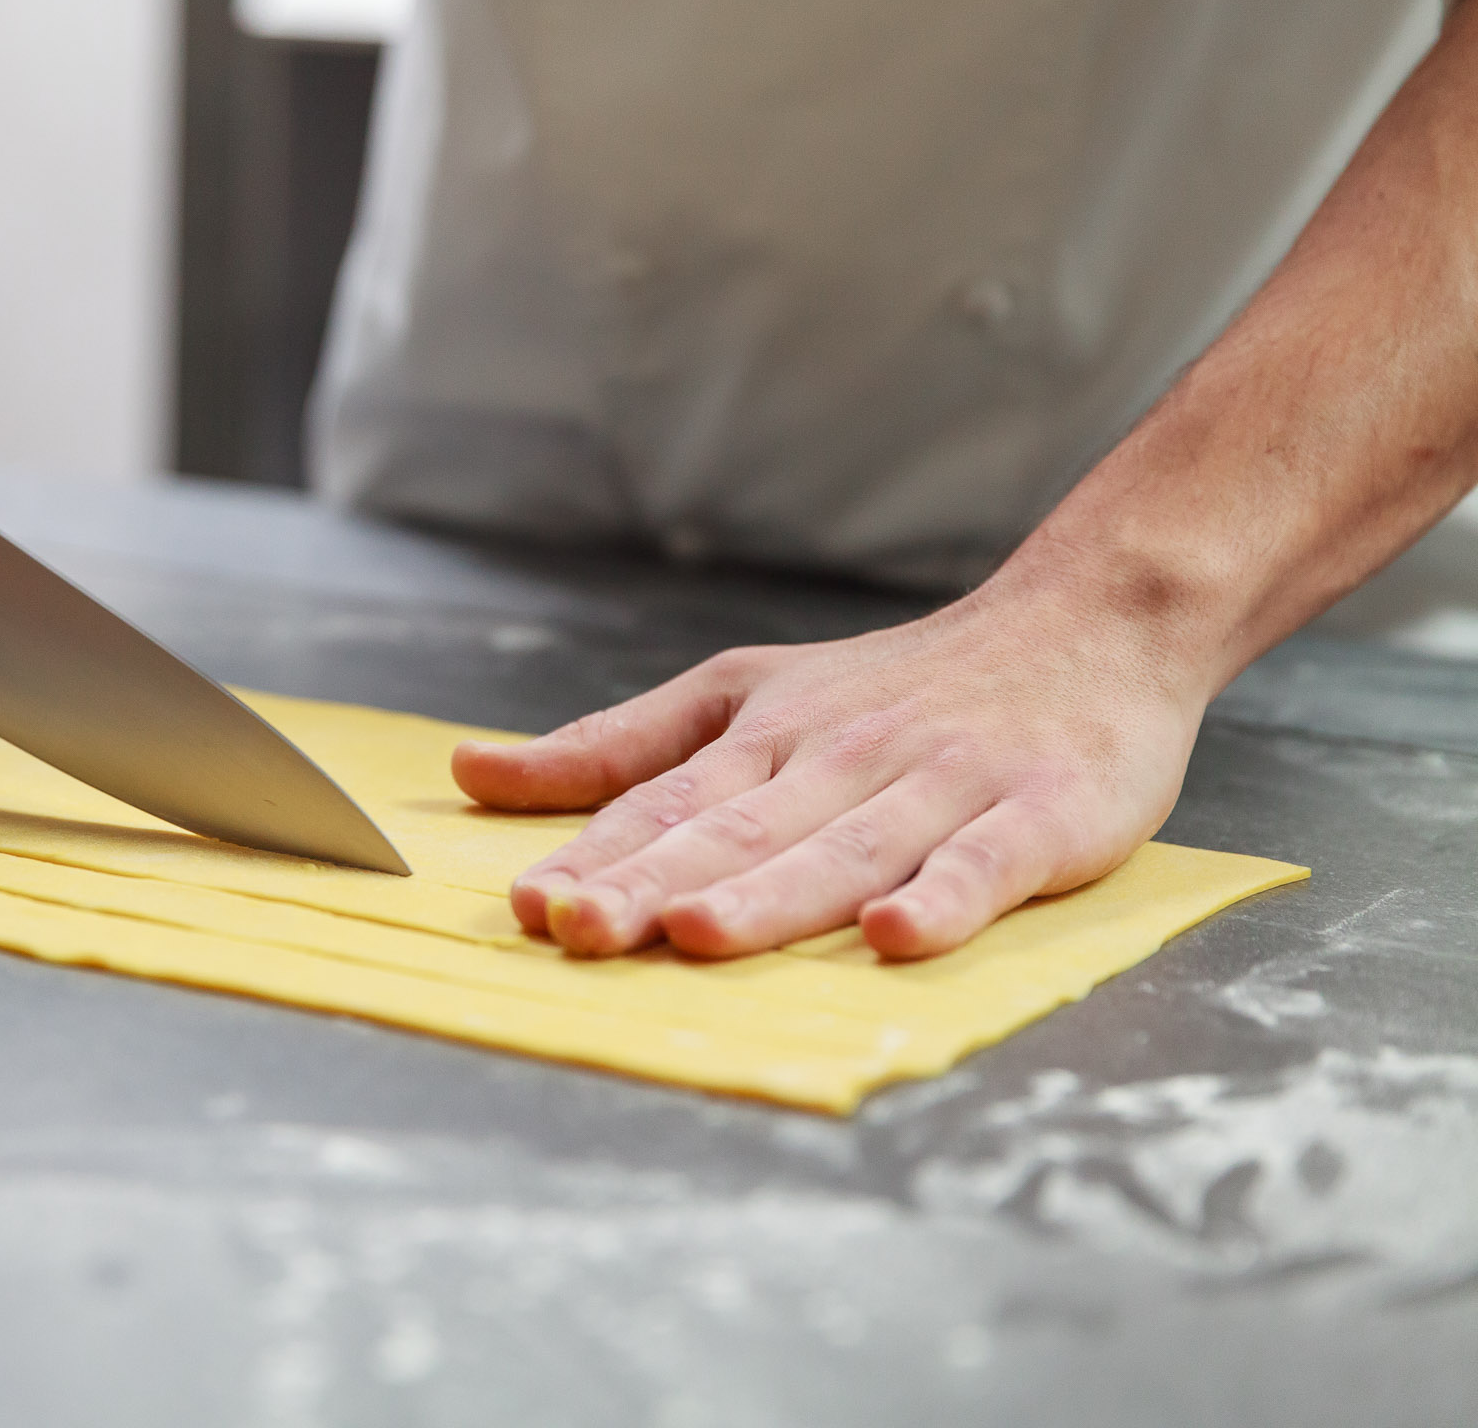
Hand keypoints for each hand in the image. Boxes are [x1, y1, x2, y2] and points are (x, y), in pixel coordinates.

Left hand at [452, 576, 1211, 958]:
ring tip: (699, 932)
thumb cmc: (899, 686)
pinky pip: (984, 863)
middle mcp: (841, 759)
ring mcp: (940, 786)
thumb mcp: (744, 695)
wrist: (1087, 625)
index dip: (596, 856)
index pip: (666, 806)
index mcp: (766, 736)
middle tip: (579, 930)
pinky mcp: (1037, 814)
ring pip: (842, 848)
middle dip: (651, 884)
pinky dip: (943, 898)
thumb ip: (616, 748)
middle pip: (735, 832)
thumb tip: (473, 771)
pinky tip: (896, 935)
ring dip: (770, 895)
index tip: (530, 905)